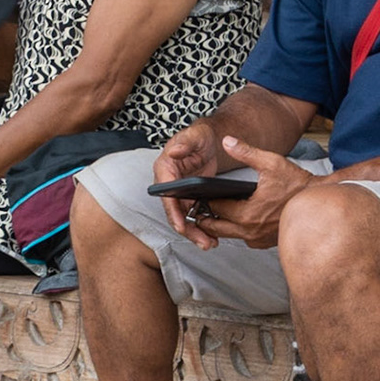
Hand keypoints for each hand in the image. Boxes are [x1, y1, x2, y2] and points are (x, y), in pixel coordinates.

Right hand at [154, 120, 222, 244]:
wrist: (209, 140)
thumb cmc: (200, 135)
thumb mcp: (194, 136)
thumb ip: (184, 143)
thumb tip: (172, 152)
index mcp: (165, 168)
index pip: (165, 194)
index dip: (173, 211)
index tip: (181, 226)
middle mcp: (169, 183)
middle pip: (174, 211)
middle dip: (186, 229)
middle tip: (202, 242)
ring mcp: (179, 191)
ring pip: (183, 217)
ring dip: (195, 232)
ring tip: (210, 244)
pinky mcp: (190, 196)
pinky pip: (193, 214)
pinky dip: (202, 226)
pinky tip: (214, 236)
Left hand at [181, 137, 317, 250]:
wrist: (320, 204)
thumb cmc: (298, 185)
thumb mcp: (271, 163)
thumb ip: (246, 152)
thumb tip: (227, 141)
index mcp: (247, 214)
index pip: (215, 209)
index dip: (205, 200)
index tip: (199, 194)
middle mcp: (250, 231)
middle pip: (216, 228)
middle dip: (206, 217)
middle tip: (199, 207)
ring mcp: (258, 239)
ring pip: (228, 235)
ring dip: (220, 225)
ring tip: (214, 211)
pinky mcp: (265, 243)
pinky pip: (243, 238)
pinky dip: (237, 230)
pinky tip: (236, 218)